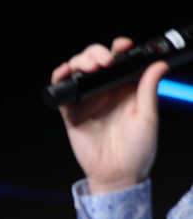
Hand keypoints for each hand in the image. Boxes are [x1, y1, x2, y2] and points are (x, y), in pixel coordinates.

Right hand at [53, 38, 167, 193]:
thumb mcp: (148, 116)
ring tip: (89, 67)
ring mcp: (88, 100)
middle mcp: (106, 91)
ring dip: (80, 62)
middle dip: (96, 53)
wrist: (117, 173)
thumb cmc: (137, 149)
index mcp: (126, 88)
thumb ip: (148, 89)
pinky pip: (63, 91)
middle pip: (96, 61)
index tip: (123, 46)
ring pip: (78, 71)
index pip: (121, 61)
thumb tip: (158, 64)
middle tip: (104, 61)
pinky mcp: (72, 112)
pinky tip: (65, 73)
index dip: (119, 49)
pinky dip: (60, 78)